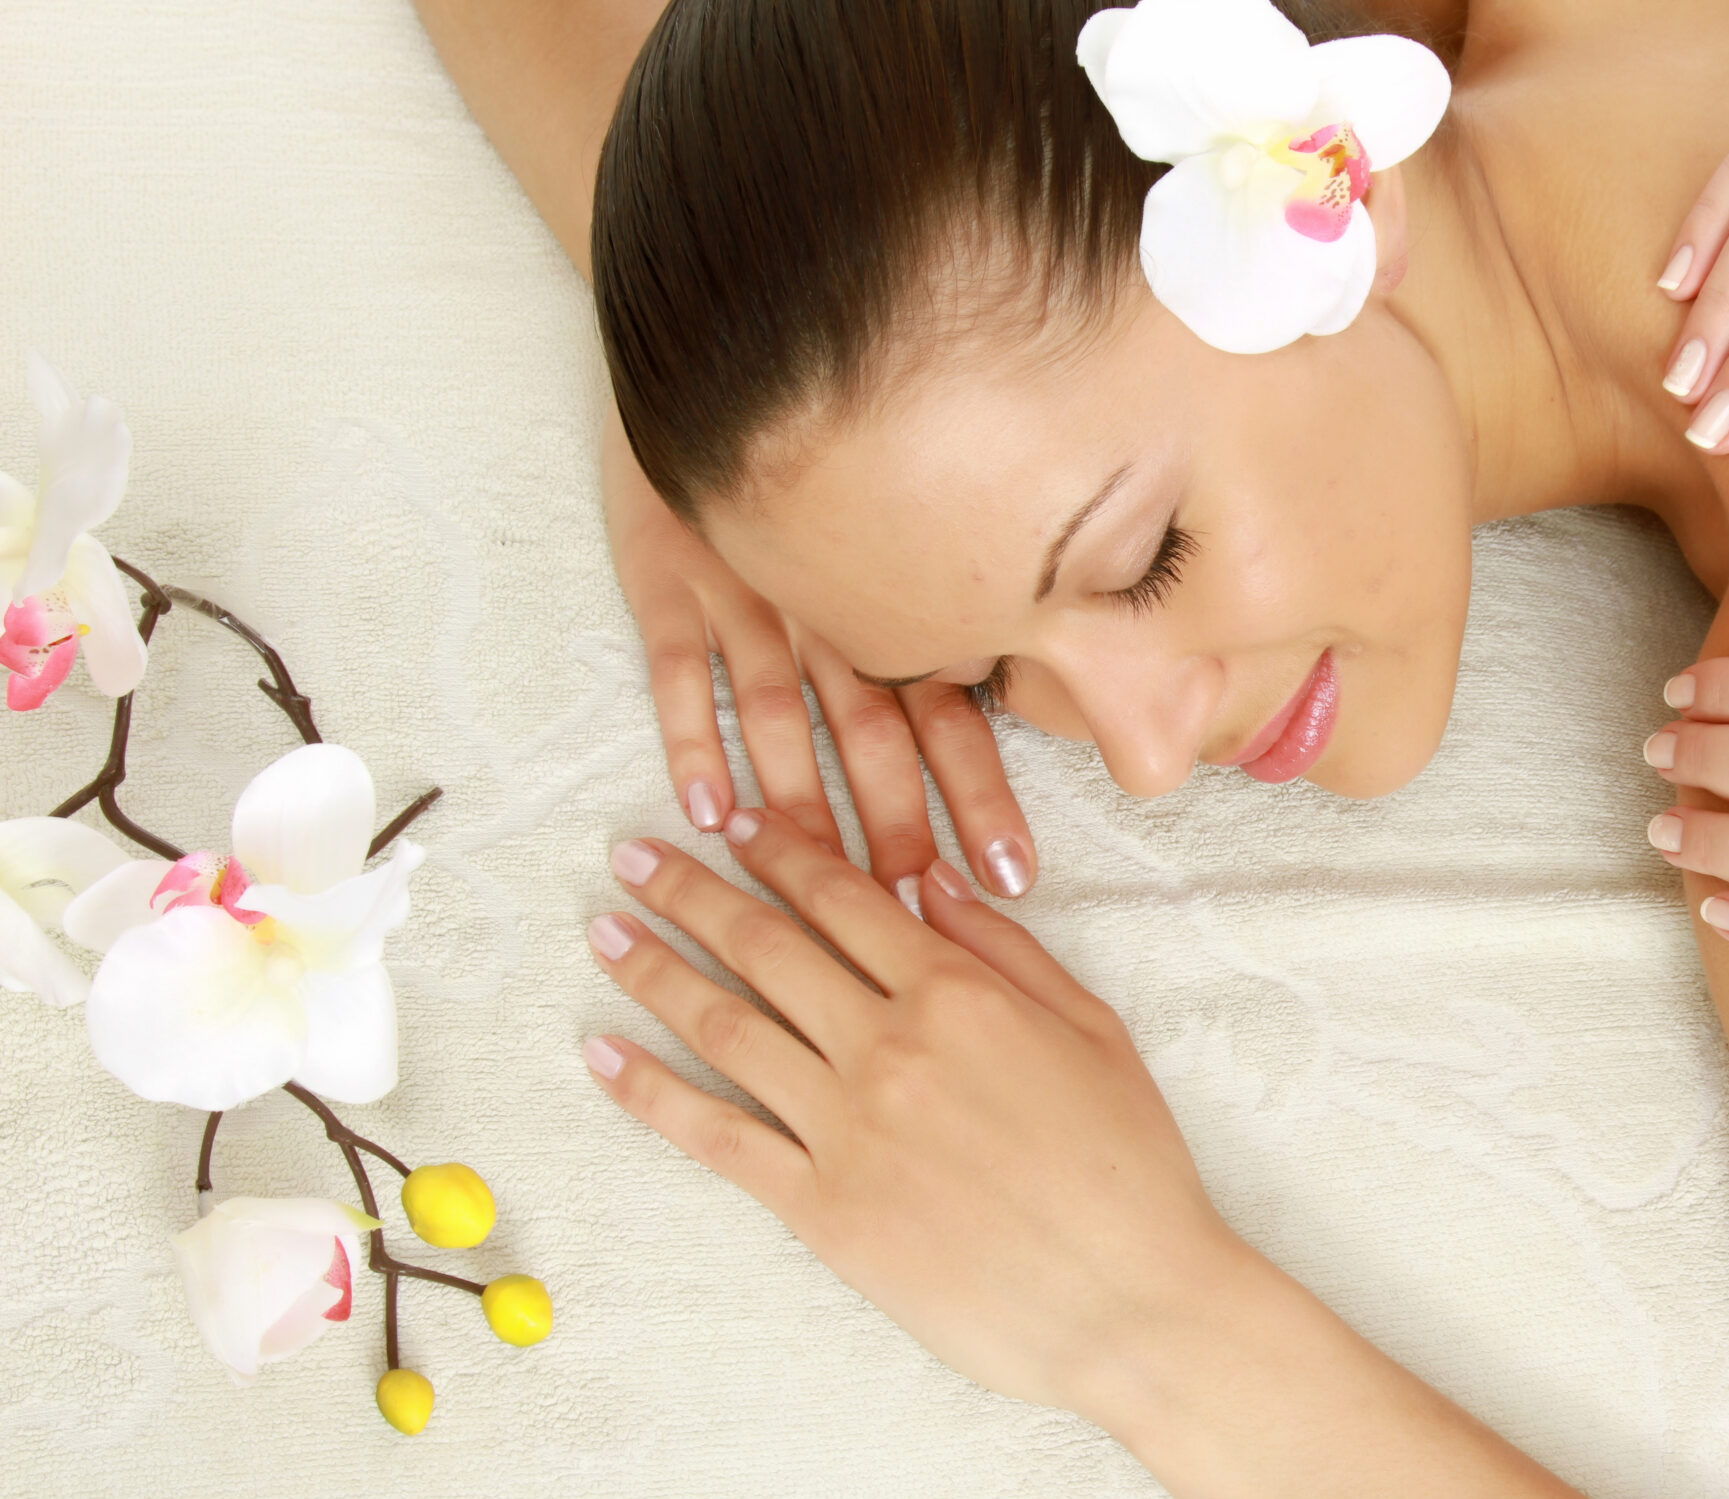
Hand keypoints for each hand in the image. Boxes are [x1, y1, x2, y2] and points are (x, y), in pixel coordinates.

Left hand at [582, 811, 1247, 1417]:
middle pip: (764, 947)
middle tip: (632, 854)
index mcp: (958, 994)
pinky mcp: (822, 1211)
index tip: (728, 821)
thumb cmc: (1129, 1166)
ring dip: (653, 972)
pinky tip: (603, 1053)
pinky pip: (716, 1137)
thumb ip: (1006, 952)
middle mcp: (888, 1046)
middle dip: (689, 890)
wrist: (1131, 1303)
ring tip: (604, 933)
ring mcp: (847, 1129)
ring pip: (724, 1028)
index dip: (777, 852)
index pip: (843, 898)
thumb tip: (928, 883)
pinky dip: (649, 1091)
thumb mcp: (1092, 1031)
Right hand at [602, 420, 1040, 902]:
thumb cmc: (823, 459)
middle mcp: (830, 603)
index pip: (952, 713)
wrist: (716, 344)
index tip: (1011, 873)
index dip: (981, 794)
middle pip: (876, 729)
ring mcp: (748, 590)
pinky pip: (683, 665)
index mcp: (892, 600)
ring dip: (801, 801)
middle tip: (925, 899)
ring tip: (822, 880)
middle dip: (902, 820)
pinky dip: (697, 738)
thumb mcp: (898, 518)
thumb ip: (946, 606)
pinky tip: (710, 813)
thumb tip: (1034, 688)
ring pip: (784, 712)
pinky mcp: (668, 575)